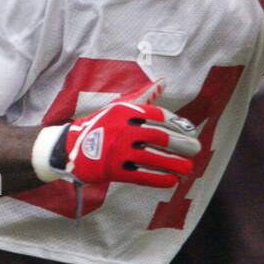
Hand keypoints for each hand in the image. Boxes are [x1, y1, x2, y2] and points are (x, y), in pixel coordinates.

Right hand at [37, 79, 200, 188]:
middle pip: (159, 137)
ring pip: (153, 157)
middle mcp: (122, 129)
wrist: (68, 148)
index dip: (177, 124)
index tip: (189, 131)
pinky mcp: (113, 169)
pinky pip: (141, 175)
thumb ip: (142, 97)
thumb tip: (163, 82)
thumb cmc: (98, 125)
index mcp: (125, 111)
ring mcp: (117, 150)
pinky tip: (172, 181)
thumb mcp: (117, 107)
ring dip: (174, 164)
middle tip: (196, 149)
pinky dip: (159, 179)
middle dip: (181, 144)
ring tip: (188, 168)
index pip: (158, 116)